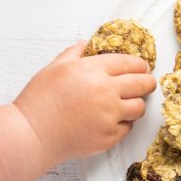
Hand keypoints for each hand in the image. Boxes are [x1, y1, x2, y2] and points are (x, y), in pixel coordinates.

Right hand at [14, 41, 155, 163]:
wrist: (32, 135)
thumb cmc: (39, 102)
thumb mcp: (53, 69)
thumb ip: (73, 54)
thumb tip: (85, 44)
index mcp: (93, 71)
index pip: (130, 63)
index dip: (141, 65)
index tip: (143, 67)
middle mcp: (106, 92)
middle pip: (143, 84)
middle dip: (147, 82)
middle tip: (147, 84)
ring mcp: (110, 115)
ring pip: (140, 107)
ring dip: (136, 104)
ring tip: (126, 103)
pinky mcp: (110, 136)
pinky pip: (128, 127)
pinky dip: (122, 124)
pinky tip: (110, 120)